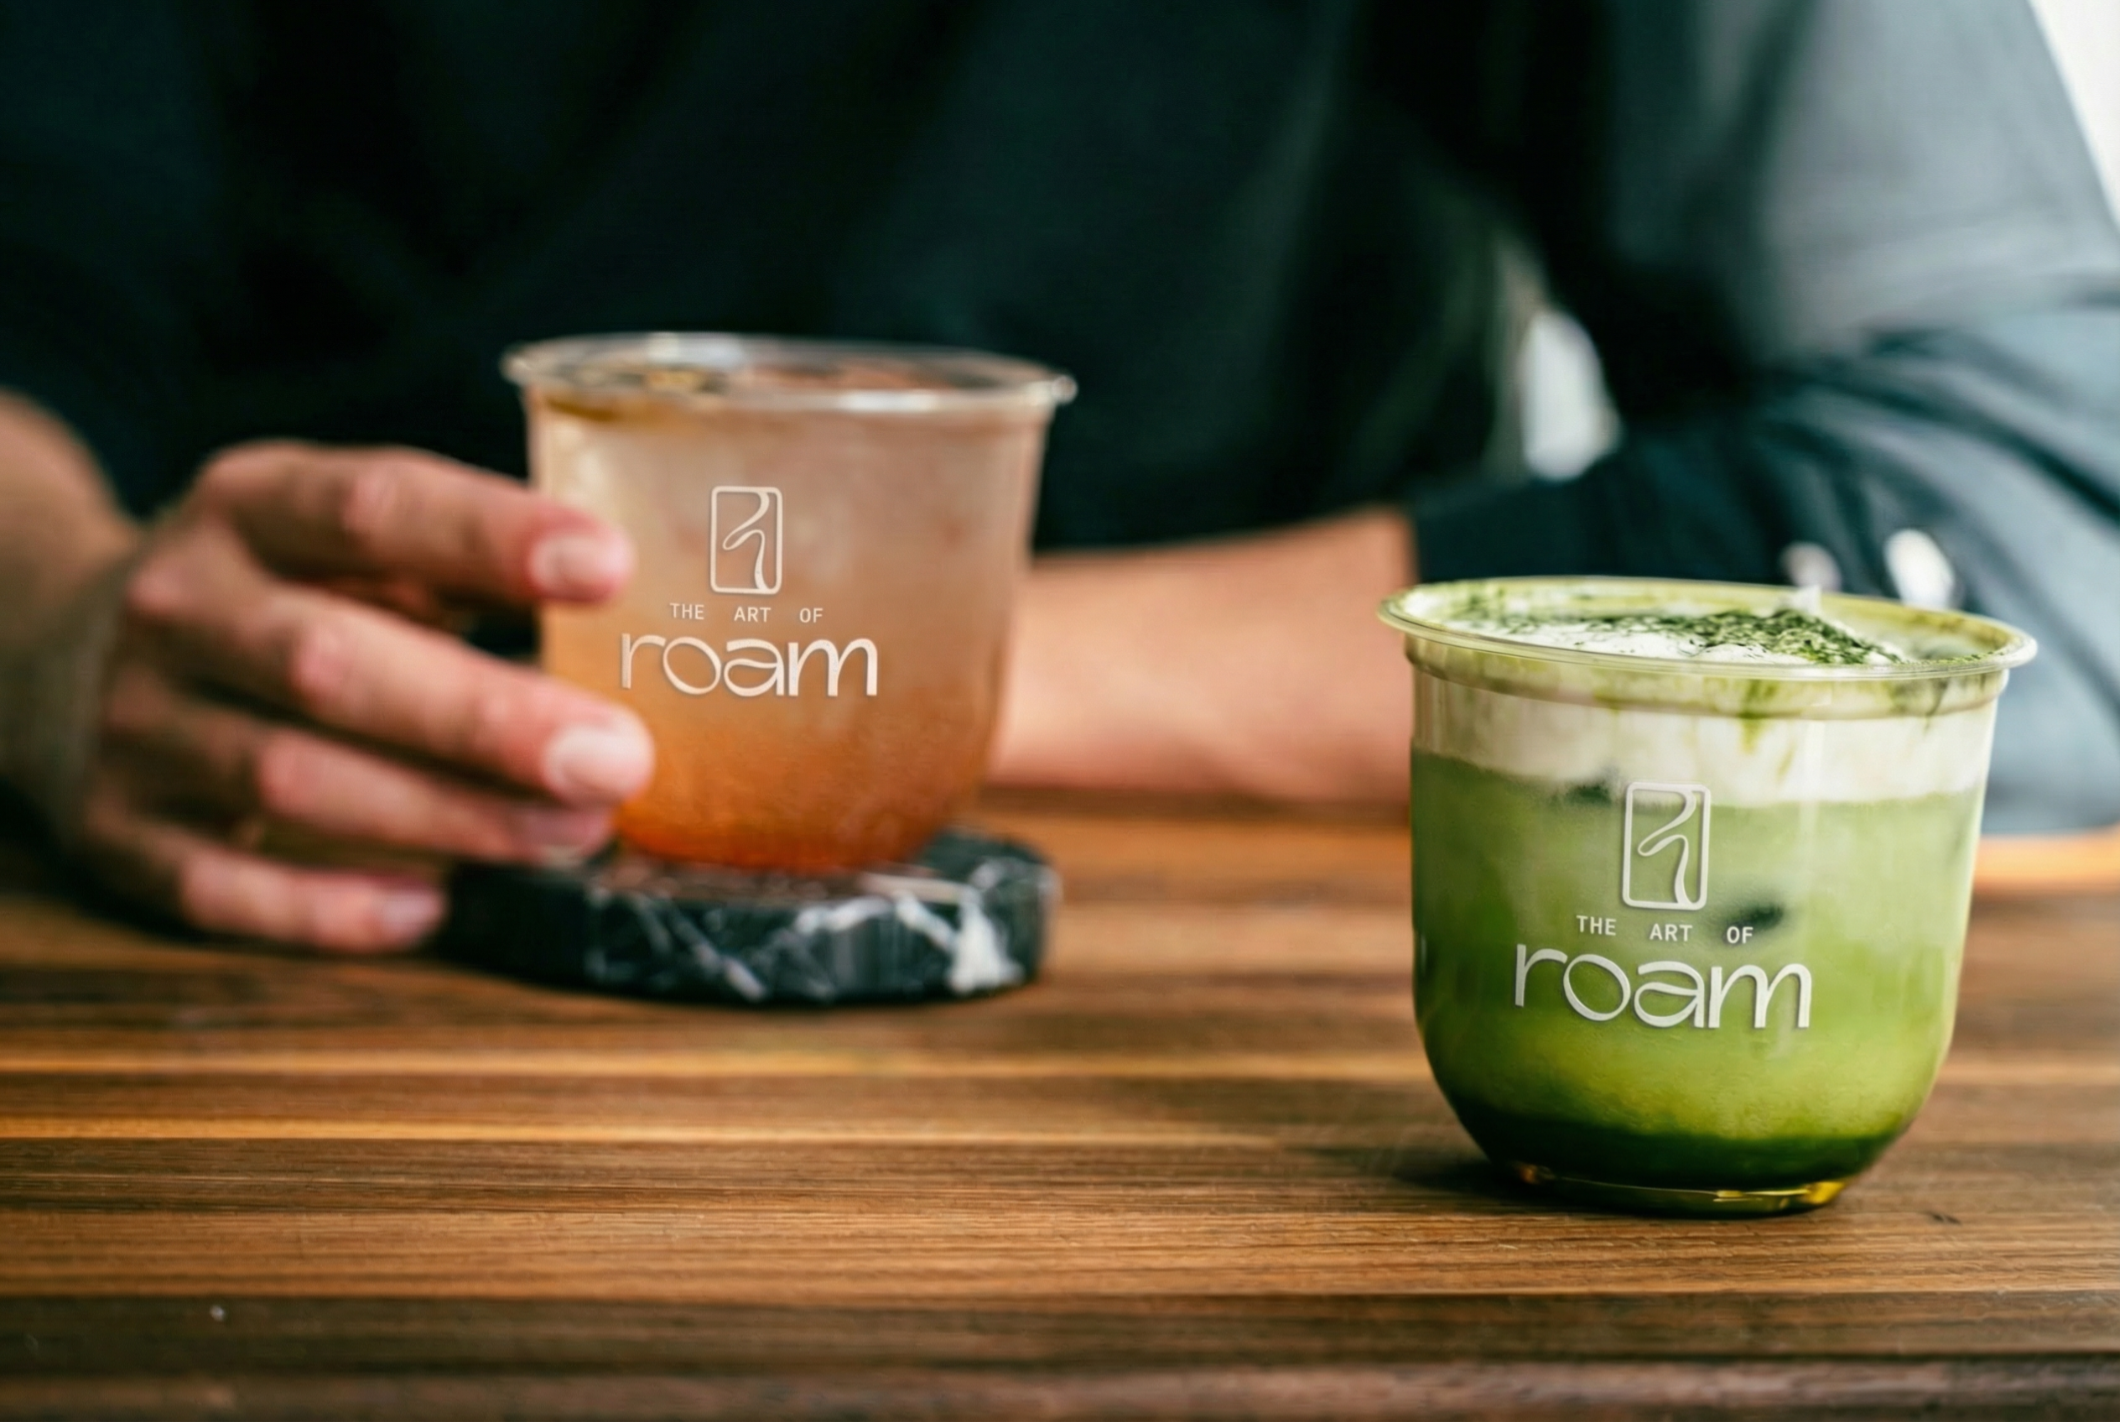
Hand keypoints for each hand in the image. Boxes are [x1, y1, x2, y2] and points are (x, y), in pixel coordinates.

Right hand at [60, 443, 652, 951]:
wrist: (64, 653)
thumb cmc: (279, 597)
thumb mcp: (351, 546)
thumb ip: (468, 568)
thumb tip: (648, 622)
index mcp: (251, 506)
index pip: (373, 508)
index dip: (491, 536)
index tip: (610, 565)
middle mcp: (181, 606)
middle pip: (331, 665)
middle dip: (486, 720)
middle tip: (619, 758)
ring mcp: (135, 723)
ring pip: (288, 781)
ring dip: (447, 819)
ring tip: (573, 833)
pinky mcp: (115, 832)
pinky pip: (225, 889)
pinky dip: (335, 909)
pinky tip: (436, 907)